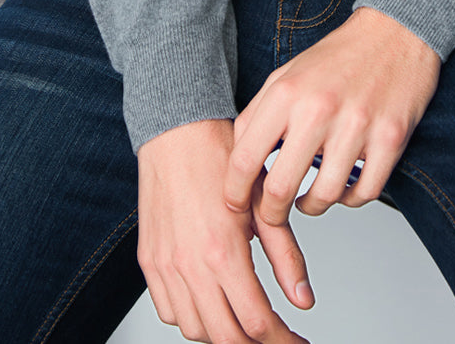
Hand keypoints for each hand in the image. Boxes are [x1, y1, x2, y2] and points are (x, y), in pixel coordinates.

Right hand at [136, 117, 313, 343]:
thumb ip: (285, 256)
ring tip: (245, 321)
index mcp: (222, 251)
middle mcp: (189, 265)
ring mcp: (165, 267)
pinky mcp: (150, 262)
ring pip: (195, 330)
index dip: (282, 341)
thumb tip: (304, 299)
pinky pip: (169, 311)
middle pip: (225, 338)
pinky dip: (192, 318)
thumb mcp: (264, 204)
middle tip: (277, 339)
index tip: (296, 342)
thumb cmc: (219, 157)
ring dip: (223, 334)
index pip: (256, 323)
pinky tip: (212, 303)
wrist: (176, 132)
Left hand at [223, 6, 441, 224]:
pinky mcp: (391, 138)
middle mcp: (319, 110)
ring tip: (311, 197)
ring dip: (313, 206)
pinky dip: (351, 199)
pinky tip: (344, 186)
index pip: (245, 158)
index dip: (235, 192)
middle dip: (271, 214)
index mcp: (287, 93)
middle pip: (280, 190)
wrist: (395, 32)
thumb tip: (239, 158)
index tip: (237, 203)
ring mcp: (357, 126)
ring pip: (325, 197)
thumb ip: (258, 114)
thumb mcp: (286, 74)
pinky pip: (364, 192)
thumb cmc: (340, 55)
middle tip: (273, 215)